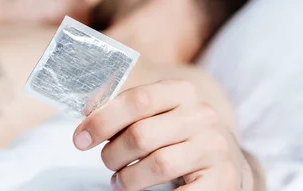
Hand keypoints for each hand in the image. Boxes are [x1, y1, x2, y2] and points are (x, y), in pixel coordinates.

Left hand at [72, 80, 253, 190]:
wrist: (223, 162)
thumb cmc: (174, 137)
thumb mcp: (155, 114)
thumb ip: (122, 109)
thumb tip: (87, 108)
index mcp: (182, 92)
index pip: (136, 99)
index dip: (102, 120)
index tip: (79, 139)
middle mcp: (202, 116)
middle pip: (141, 135)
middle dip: (112, 154)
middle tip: (108, 162)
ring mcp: (214, 147)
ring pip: (158, 164)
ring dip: (128, 178)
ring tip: (121, 180)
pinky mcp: (222, 178)